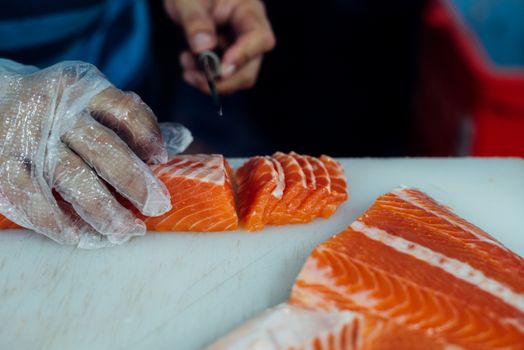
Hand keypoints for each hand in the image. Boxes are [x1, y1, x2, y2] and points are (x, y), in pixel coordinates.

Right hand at [0, 60, 171, 245]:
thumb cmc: (54, 108)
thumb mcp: (89, 100)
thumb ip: (132, 119)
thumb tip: (182, 138)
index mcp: (82, 89)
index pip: (125, 111)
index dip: (149, 136)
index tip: (162, 160)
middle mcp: (55, 111)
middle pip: (104, 149)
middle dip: (135, 182)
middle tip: (157, 207)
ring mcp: (27, 138)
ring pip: (73, 179)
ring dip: (104, 211)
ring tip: (127, 232)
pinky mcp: (1, 165)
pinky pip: (33, 200)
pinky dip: (58, 223)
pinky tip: (80, 237)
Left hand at [165, 0, 275, 93]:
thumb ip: (195, 20)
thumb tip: (203, 48)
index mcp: (249, 11)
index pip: (260, 38)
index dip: (243, 56)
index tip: (220, 69)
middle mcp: (249, 32)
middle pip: (250, 68)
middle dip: (222, 80)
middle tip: (193, 77)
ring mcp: (240, 48)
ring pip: (236, 78)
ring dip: (210, 80)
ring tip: (185, 62)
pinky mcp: (227, 59)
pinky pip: (222, 78)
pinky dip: (203, 77)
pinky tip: (187, 61)